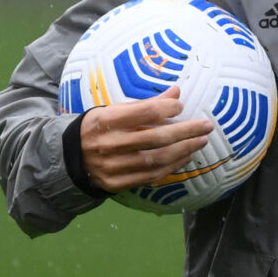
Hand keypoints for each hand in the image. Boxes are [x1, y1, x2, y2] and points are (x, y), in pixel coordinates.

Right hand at [78, 90, 215, 193]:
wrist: (71, 158)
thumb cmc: (97, 128)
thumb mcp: (112, 110)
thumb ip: (144, 104)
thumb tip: (176, 93)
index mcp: (105, 121)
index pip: (144, 112)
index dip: (166, 108)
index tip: (180, 105)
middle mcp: (109, 145)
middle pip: (156, 138)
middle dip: (185, 131)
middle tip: (206, 126)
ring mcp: (114, 167)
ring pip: (157, 159)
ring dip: (184, 150)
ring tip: (200, 141)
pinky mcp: (118, 183)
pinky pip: (152, 176)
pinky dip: (172, 166)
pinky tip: (185, 157)